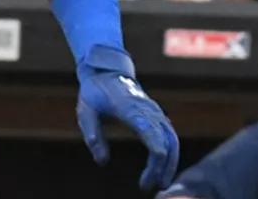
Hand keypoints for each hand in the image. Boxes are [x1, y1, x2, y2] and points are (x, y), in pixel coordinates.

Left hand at [76, 46, 179, 190]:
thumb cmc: (95, 92)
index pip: (149, 130)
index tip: (150, 173)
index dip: (155, 153)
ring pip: (172, 139)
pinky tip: (163, 169)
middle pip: (164, 140)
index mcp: (129, 107)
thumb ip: (93, 135)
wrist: (107, 71)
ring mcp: (154, 111)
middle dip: (162, 166)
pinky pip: (170, 135)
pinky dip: (171, 153)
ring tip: (161, 183)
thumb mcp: (85, 111)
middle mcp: (147, 109)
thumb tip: (101, 162)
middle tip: (151, 185)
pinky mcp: (157, 114)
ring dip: (170, 162)